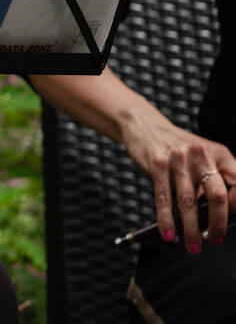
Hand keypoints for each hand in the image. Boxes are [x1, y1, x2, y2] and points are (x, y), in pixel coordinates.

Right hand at [121, 108, 235, 250]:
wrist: (145, 126)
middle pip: (217, 195)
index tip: (230, 224)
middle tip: (214, 240)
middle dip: (217, 224)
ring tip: (193, 246)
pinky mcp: (157, 164)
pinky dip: (167, 219)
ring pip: (188, 201)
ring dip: (191, 229)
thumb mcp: (203, 159)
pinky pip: (164, 198)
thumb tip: (217, 218)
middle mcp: (201, 155)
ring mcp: (178, 159)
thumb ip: (213, 183)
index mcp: (220, 154)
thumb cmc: (178, 149)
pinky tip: (169, 233)